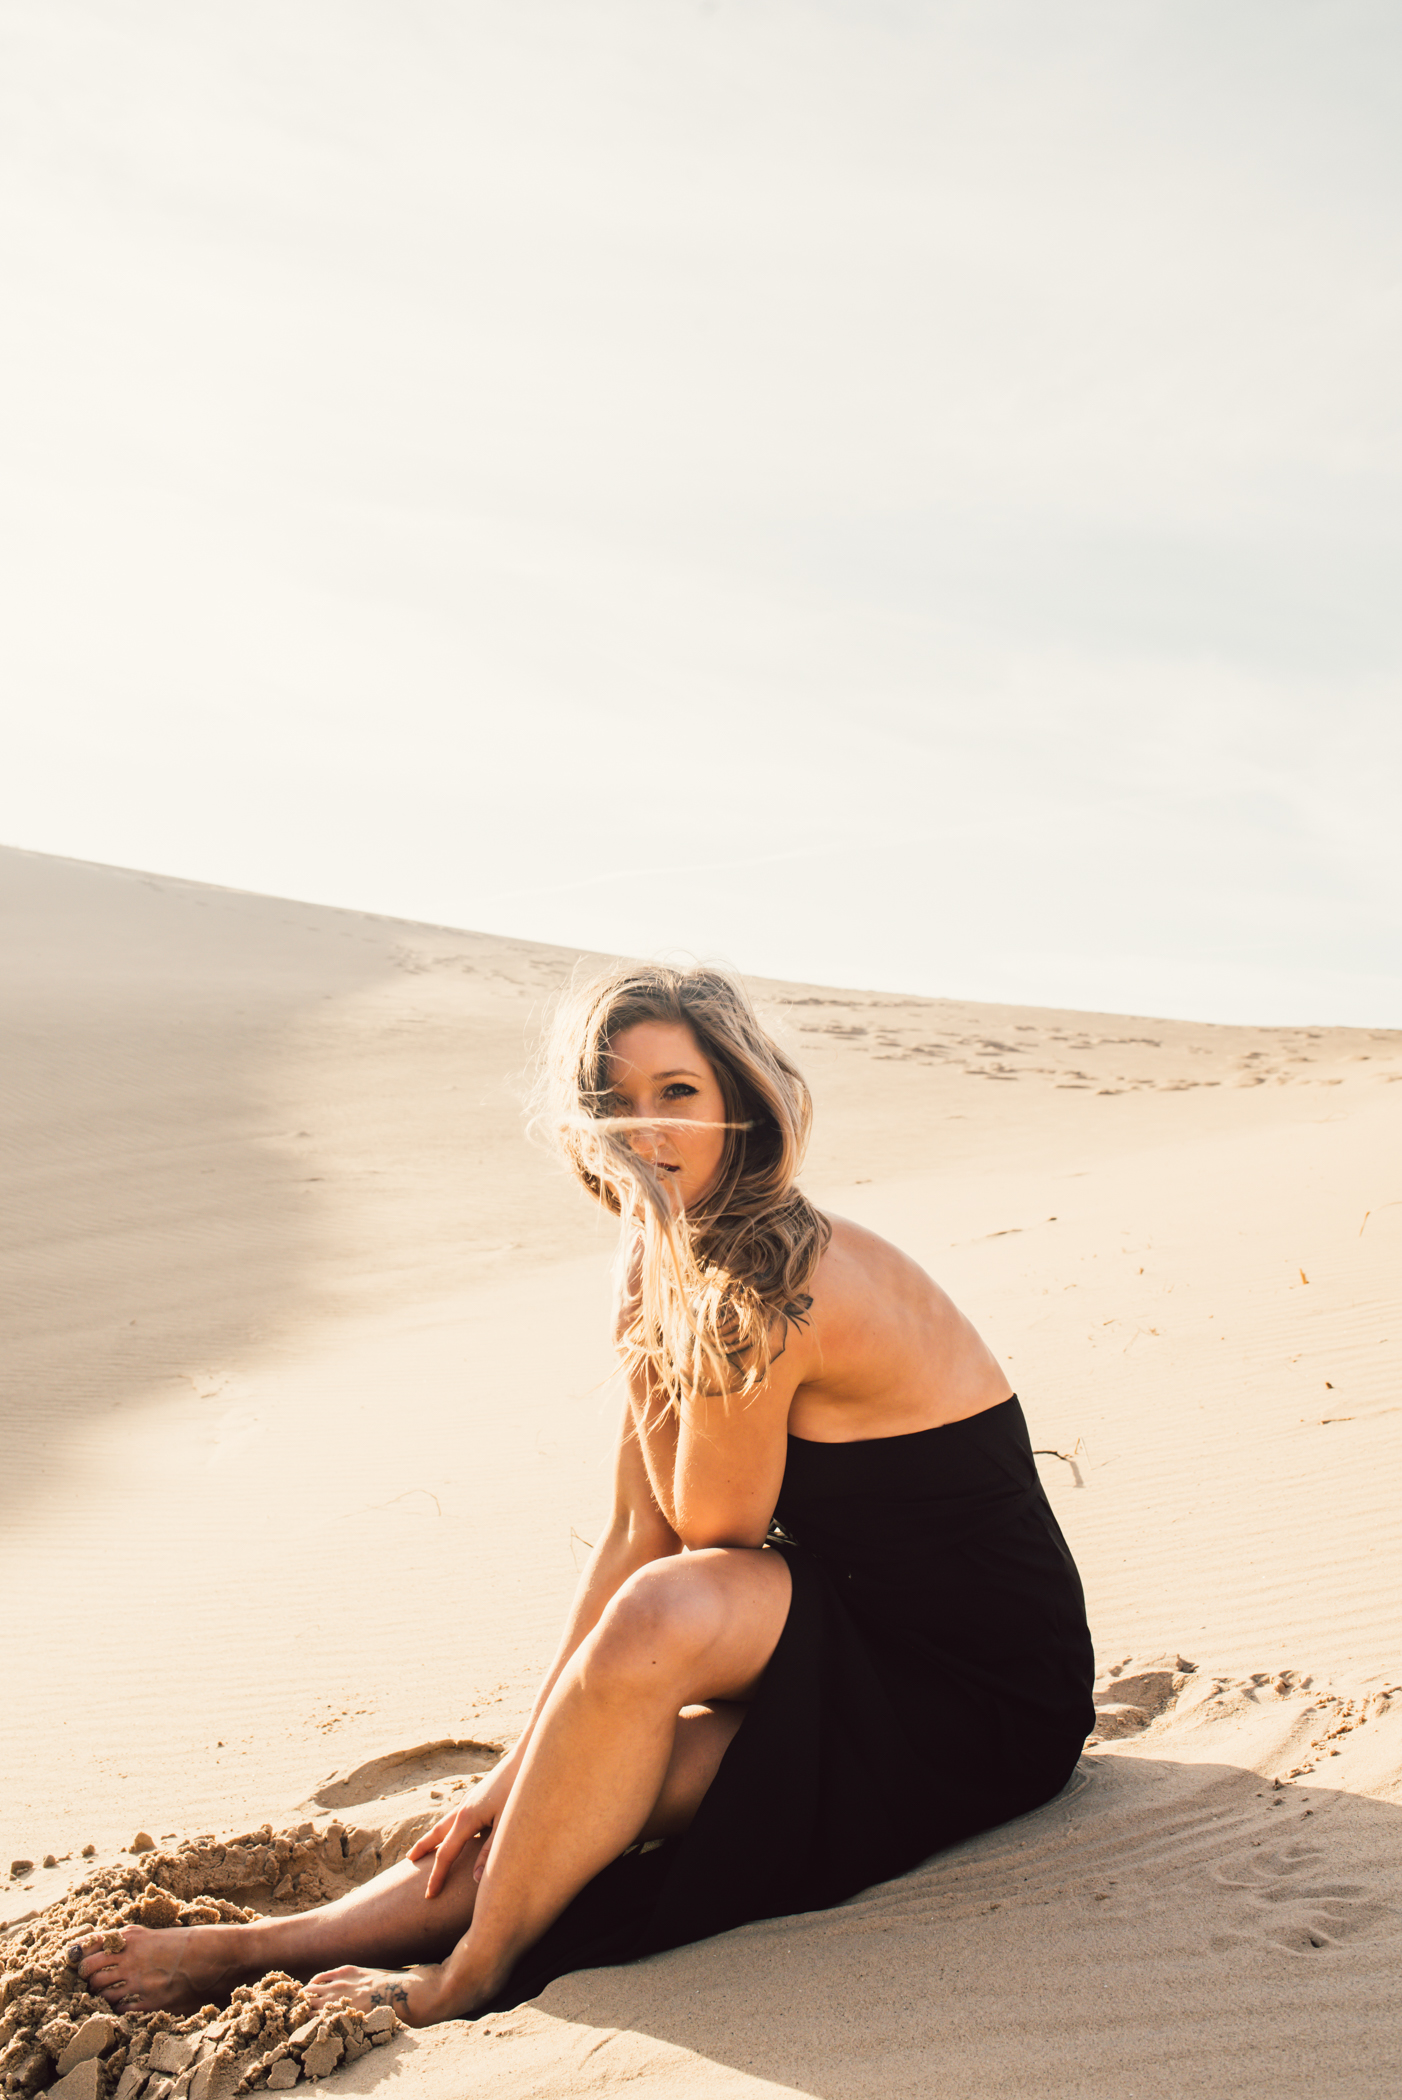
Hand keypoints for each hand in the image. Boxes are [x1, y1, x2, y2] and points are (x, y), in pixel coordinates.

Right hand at [408, 1771, 510, 1898]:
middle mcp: (464, 1808)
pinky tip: (457, 1830)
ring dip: (434, 1835)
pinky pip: (457, 1816)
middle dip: (423, 1848)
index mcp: (467, 1818)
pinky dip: (449, 1827)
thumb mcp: (506, 1826)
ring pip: (446, 1822)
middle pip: (438, 1833)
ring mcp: (471, 1800)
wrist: (526, 1758)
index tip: (429, 1895)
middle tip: (408, 1862)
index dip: (437, 1876)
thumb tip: (475, 1879)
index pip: (447, 1853)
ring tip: (426, 1846)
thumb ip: (490, 1852)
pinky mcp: (480, 1796)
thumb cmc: (518, 1791)